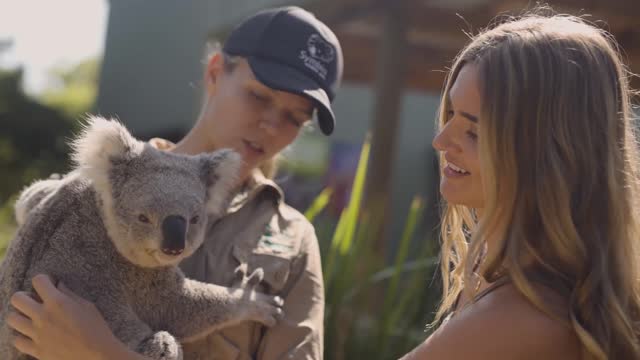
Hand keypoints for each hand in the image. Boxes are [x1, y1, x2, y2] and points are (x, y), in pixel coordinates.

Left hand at [7, 274, 133, 359]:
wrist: (97, 356)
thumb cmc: (96, 330)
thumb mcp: (88, 306)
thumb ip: (70, 294)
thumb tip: (58, 285)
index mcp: (58, 302)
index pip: (38, 280)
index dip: (44, 280)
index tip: (49, 284)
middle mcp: (43, 316)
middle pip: (17, 298)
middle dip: (24, 296)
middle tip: (34, 300)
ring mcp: (37, 334)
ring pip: (12, 319)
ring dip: (20, 316)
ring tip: (31, 318)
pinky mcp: (36, 350)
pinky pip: (17, 341)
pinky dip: (22, 336)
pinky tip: (32, 335)